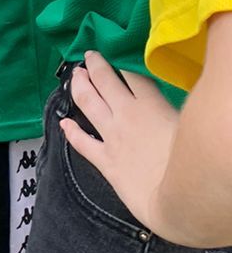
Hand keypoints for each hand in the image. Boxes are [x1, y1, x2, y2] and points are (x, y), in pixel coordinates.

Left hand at [60, 51, 179, 234]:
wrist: (177, 199)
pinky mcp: (104, 160)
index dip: (122, 61)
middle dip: (95, 65)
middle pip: (105, 81)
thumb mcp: (187, 126)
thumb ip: (171, 110)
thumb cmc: (190, 162)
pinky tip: (63, 123)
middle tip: (89, 56)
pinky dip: (71, 132)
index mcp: (150, 105)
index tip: (115, 53)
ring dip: (79, 86)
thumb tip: (165, 102)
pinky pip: (82, 142)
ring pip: (88, 102)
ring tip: (75, 75)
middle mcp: (126, 115)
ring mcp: (112, 137)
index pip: (133, 75)